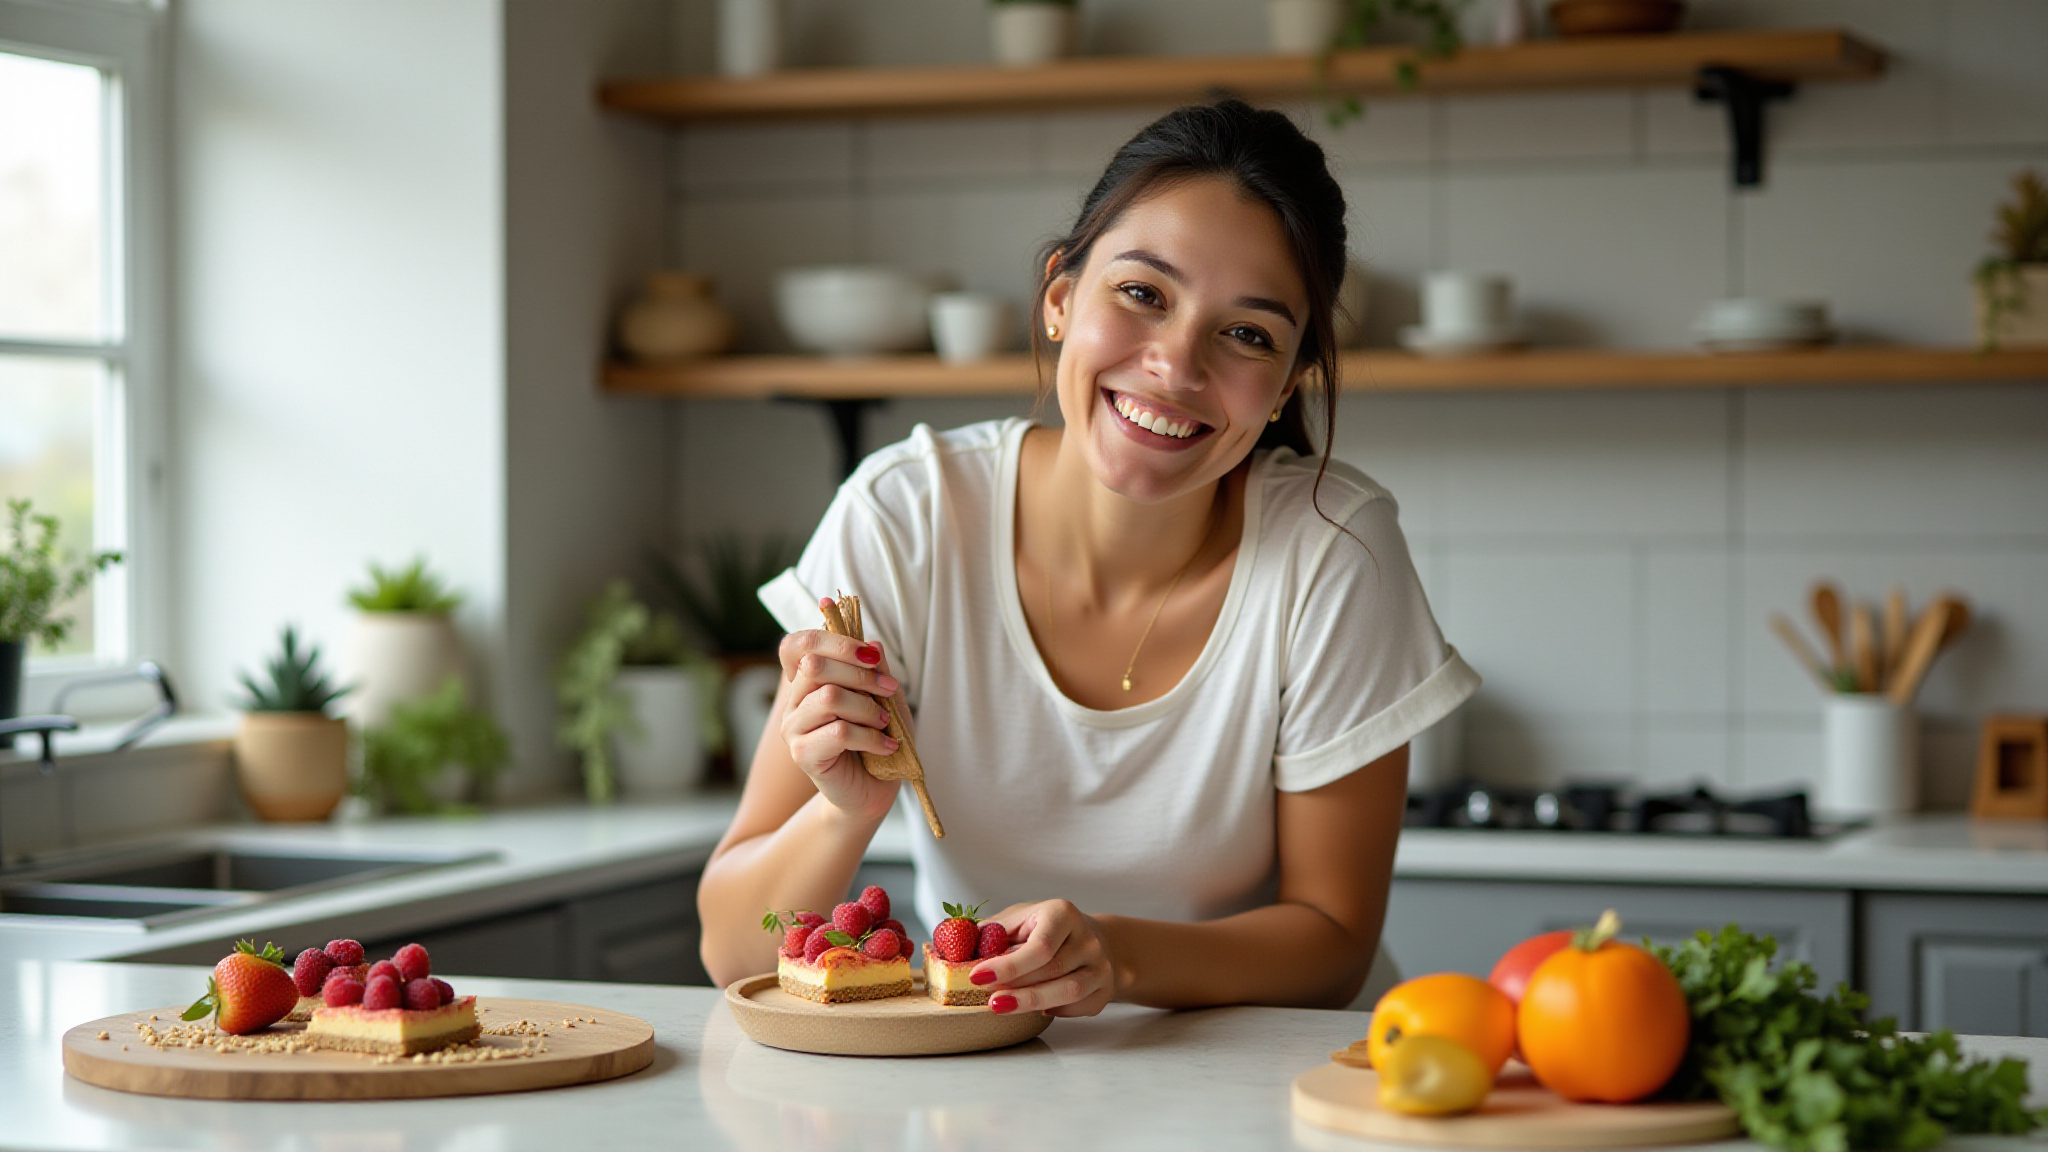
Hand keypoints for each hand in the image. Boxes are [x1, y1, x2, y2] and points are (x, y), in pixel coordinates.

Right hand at [776, 617, 901, 823]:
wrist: (873, 790)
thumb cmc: (877, 738)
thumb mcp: (885, 698)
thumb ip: (876, 669)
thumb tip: (872, 643)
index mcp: (807, 681)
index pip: (800, 644)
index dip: (834, 641)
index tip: (871, 655)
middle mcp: (794, 701)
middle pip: (815, 665)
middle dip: (861, 674)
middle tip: (889, 689)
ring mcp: (793, 728)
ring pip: (829, 697)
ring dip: (867, 708)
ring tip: (885, 723)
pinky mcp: (802, 754)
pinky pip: (838, 732)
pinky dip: (870, 736)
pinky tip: (886, 746)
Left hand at [974, 900, 1115, 1017]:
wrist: (1095, 940)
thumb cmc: (1047, 929)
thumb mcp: (1018, 919)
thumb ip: (988, 933)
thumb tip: (946, 948)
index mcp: (1063, 914)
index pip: (1040, 945)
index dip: (1008, 965)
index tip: (977, 976)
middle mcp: (1087, 939)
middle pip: (1052, 971)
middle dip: (1016, 987)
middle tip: (987, 999)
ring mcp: (1100, 966)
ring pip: (1068, 992)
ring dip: (1032, 1002)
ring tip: (1000, 1007)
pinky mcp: (1105, 990)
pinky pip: (1079, 1007)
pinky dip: (1055, 1010)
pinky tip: (1037, 1007)